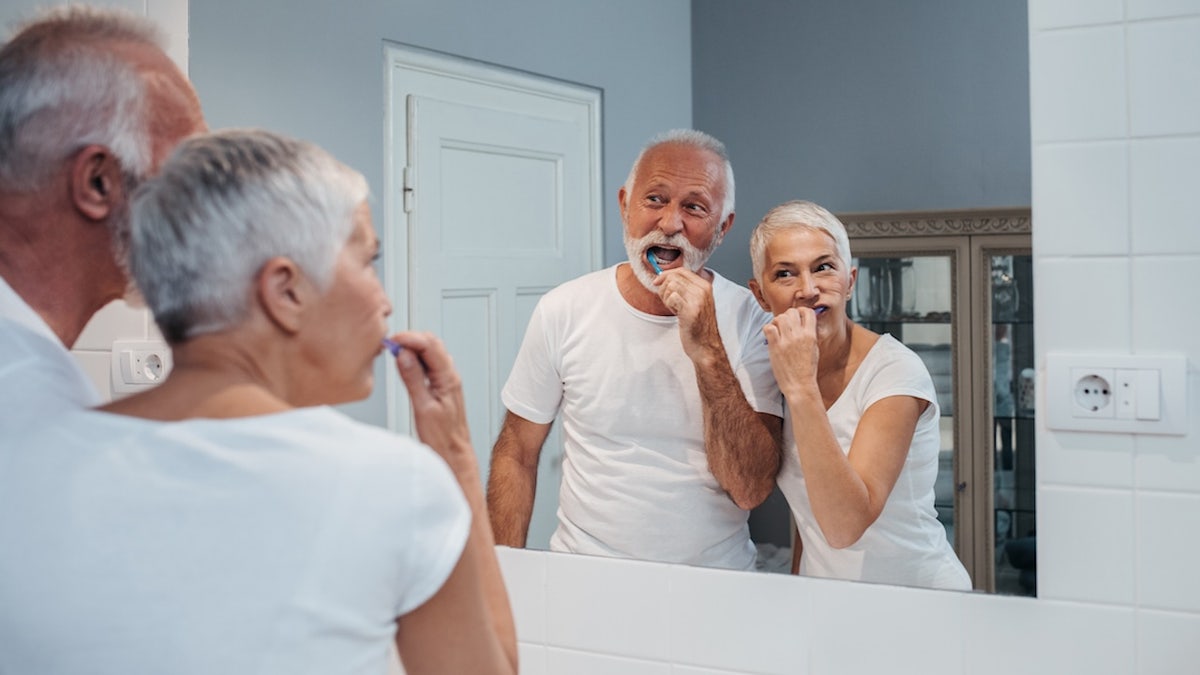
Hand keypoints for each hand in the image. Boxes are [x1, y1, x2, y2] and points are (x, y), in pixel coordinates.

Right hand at [388, 331, 473, 463]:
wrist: (454, 453)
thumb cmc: (442, 437)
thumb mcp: (423, 408)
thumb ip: (413, 379)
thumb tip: (403, 355)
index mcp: (448, 378)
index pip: (430, 345)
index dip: (409, 338)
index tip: (391, 341)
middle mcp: (450, 375)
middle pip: (432, 344)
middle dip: (410, 339)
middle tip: (389, 344)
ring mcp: (446, 380)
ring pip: (430, 352)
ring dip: (412, 347)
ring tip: (393, 351)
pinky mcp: (441, 386)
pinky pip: (429, 364)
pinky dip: (415, 358)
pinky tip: (404, 364)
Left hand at [654, 268, 720, 361]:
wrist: (705, 346)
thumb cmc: (698, 326)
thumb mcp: (696, 301)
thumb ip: (685, 288)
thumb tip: (665, 277)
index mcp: (705, 286)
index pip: (682, 271)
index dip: (666, 274)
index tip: (658, 282)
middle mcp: (703, 290)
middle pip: (674, 277)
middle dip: (664, 288)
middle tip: (669, 302)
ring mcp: (698, 300)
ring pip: (671, 286)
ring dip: (666, 297)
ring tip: (674, 309)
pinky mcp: (690, 310)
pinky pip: (672, 297)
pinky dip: (669, 305)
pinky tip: (676, 313)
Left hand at [762, 307, 820, 395]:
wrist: (800, 385)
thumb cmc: (807, 369)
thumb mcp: (814, 349)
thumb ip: (809, 334)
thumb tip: (803, 322)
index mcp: (811, 335)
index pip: (807, 312)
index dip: (800, 312)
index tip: (796, 317)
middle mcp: (799, 335)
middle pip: (791, 312)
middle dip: (787, 316)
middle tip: (785, 325)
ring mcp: (787, 341)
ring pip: (779, 318)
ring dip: (777, 322)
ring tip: (777, 330)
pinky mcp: (775, 346)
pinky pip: (768, 328)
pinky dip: (768, 329)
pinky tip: (771, 336)